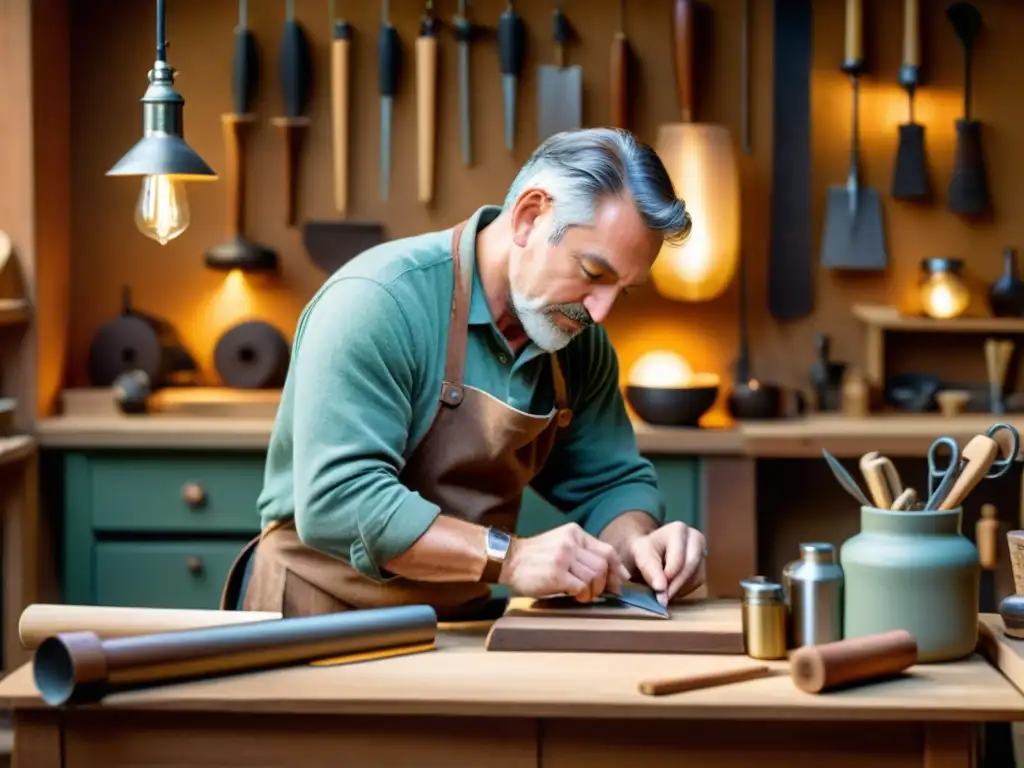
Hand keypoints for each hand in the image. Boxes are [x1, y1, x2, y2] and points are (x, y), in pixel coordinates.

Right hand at [500, 522, 630, 602]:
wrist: (507, 560)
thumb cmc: (536, 558)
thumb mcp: (561, 546)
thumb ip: (583, 555)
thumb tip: (614, 575)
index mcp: (574, 533)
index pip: (606, 551)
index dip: (617, 568)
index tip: (621, 581)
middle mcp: (570, 542)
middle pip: (603, 566)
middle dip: (604, 583)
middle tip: (597, 593)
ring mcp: (563, 557)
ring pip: (594, 577)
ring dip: (592, 591)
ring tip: (582, 594)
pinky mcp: (556, 573)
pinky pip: (581, 587)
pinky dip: (582, 595)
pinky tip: (574, 596)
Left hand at [627, 522, 705, 605]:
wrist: (648, 553)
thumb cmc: (643, 551)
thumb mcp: (641, 556)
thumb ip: (650, 569)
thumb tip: (661, 588)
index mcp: (679, 530)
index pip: (676, 558)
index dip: (666, 575)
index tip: (658, 590)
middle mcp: (695, 538)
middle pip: (689, 567)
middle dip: (674, 585)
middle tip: (660, 599)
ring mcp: (702, 553)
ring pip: (695, 577)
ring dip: (678, 589)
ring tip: (661, 593)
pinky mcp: (703, 568)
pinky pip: (696, 583)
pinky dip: (682, 590)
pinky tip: (669, 589)